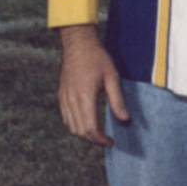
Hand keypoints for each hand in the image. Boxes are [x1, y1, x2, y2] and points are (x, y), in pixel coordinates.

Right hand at [58, 24, 128, 146]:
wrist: (78, 43)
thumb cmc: (97, 58)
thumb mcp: (112, 77)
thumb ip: (117, 100)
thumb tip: (125, 120)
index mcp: (85, 96)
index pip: (90, 129)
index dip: (100, 140)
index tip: (111, 142)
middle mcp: (72, 100)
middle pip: (80, 131)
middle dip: (93, 139)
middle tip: (106, 139)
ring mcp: (64, 98)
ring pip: (71, 127)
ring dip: (84, 134)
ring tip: (98, 132)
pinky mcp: (61, 95)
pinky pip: (66, 118)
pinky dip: (75, 125)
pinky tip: (86, 121)